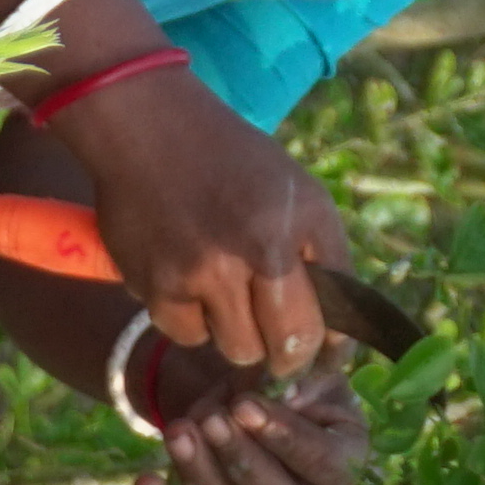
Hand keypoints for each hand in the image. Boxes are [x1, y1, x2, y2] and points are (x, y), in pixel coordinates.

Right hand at [67, 72, 352, 373]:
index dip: (325, 350)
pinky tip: (187, 279)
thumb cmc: (235, 161)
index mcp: (291, 228)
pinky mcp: (154, 286)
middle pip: (282, 348)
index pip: (321, 324)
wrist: (149, 129)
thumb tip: (336, 338)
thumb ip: (327, 259)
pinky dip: (190, 319)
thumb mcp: (301, 192)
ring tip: (227, 292)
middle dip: (285, 353)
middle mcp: (248, 254)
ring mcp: (198, 274)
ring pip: (235, 349)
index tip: (320, 355)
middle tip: (276, 340)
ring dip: (236, 333)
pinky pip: (186, 334)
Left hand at [138, 360, 368, 484]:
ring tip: (178, 431)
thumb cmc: (300, 391)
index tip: (245, 405)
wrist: (262, 411)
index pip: (318, 460)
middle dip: (239, 459)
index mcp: (340, 468)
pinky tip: (144, 483)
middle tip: (212, 420)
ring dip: (199, 474)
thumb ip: (312, 370)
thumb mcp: (316, 373)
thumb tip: (286, 385)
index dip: (282, 436)